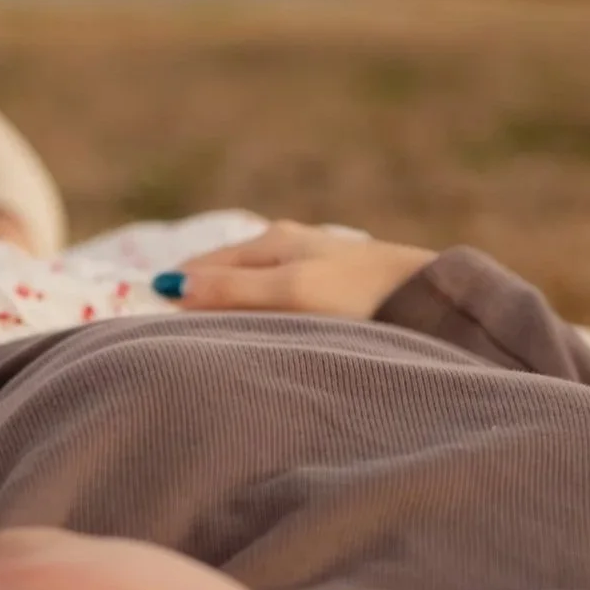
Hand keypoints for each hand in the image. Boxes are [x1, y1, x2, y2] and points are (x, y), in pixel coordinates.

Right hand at [166, 221, 435, 319]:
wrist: (441, 301)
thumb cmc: (364, 295)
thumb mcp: (292, 292)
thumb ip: (233, 290)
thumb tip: (170, 286)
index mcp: (271, 240)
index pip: (202, 265)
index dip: (176, 294)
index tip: (148, 328)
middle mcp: (288, 247)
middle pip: (225, 276)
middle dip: (200, 304)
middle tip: (175, 345)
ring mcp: (313, 269)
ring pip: (252, 292)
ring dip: (232, 316)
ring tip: (215, 350)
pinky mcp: (336, 293)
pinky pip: (279, 306)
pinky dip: (261, 322)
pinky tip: (265, 344)